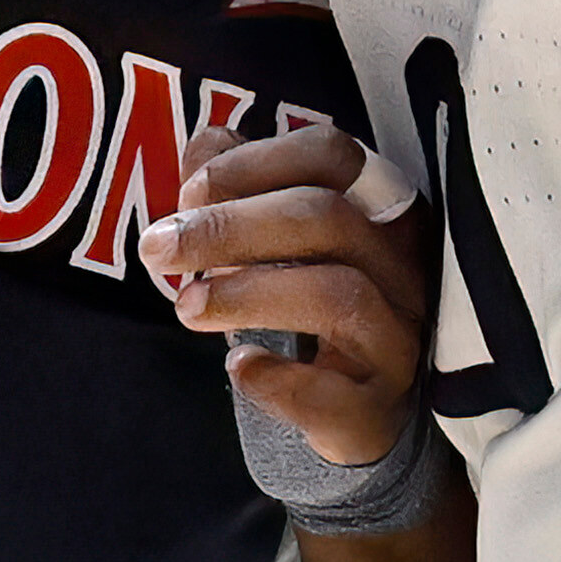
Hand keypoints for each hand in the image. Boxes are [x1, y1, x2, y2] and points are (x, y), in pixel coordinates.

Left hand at [149, 125, 431, 468]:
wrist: (346, 418)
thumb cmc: (303, 311)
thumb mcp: (272, 241)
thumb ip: (240, 187)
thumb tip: (204, 143)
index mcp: (378, 210)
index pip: (332, 154)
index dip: (253, 163)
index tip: (187, 194)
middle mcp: (402, 268)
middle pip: (328, 218)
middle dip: (228, 227)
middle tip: (158, 249)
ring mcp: (398, 341)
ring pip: (338, 297)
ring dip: (246, 295)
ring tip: (187, 306)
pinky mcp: (378, 412)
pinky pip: (335, 396)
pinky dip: (278, 380)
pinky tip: (239, 367)